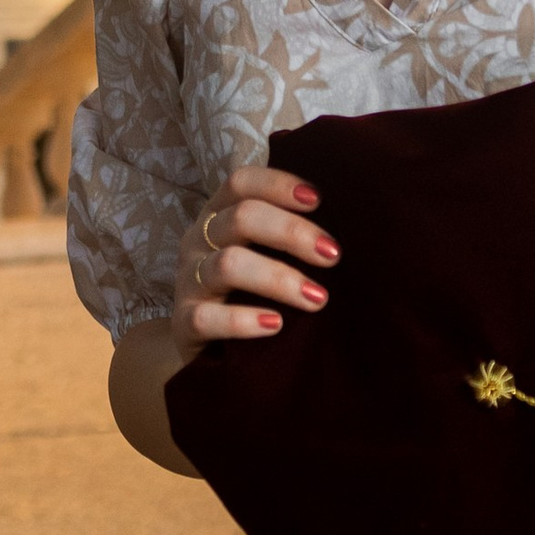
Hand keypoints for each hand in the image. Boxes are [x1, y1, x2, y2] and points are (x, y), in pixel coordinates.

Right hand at [171, 162, 338, 354]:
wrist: (208, 351)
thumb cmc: (249, 293)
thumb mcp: (263, 255)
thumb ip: (291, 237)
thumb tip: (351, 226)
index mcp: (219, 215)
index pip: (241, 183)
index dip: (278, 185)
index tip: (318, 200)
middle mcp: (200, 240)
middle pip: (242, 218)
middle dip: (292, 233)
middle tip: (333, 256)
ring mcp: (188, 281)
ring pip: (228, 265)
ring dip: (279, 278)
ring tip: (318, 298)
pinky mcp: (183, 323)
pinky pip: (207, 318)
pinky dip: (243, 321)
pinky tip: (275, 324)